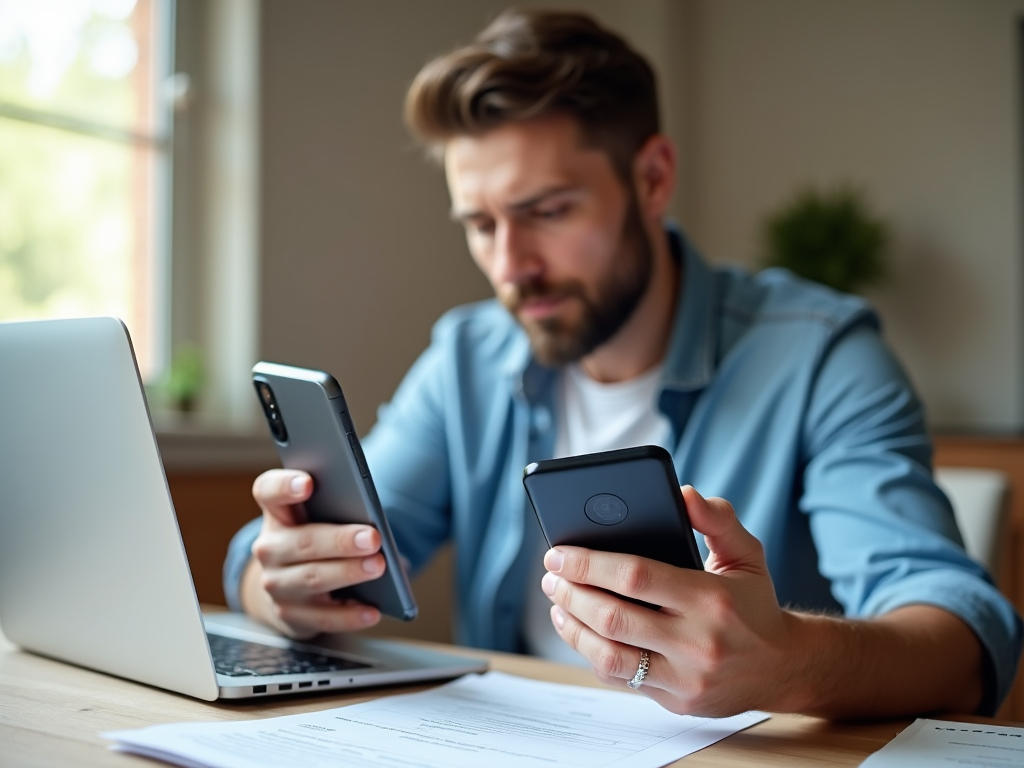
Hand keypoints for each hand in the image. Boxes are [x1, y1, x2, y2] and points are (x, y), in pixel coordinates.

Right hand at [240, 468, 383, 637]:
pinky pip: (322, 617)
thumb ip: (340, 509)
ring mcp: (277, 583)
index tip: (308, 483)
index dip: (285, 486)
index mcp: (278, 513)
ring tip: (378, 567)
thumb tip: (374, 522)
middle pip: (302, 541)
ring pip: (312, 578)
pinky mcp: (289, 615)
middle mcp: (270, 547)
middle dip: (339, 540)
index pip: (268, 491)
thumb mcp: (322, 519)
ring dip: (347, 573)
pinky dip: (349, 615)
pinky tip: (372, 611)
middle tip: (372, 538)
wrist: (292, 588)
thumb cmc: (318, 540)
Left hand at [541, 485, 798, 716]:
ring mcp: (686, 677)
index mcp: (711, 598)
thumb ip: (716, 519)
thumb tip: (684, 492)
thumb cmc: (754, 602)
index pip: (636, 576)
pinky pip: (621, 680)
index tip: (559, 552)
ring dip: (573, 628)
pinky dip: (592, 654)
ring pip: (609, 657)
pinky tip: (580, 631)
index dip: (589, 564)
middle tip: (552, 576)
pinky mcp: (677, 701)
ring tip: (558, 603)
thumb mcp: (746, 553)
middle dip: (572, 593)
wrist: (784, 667)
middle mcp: (698, 641)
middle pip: (613, 618)